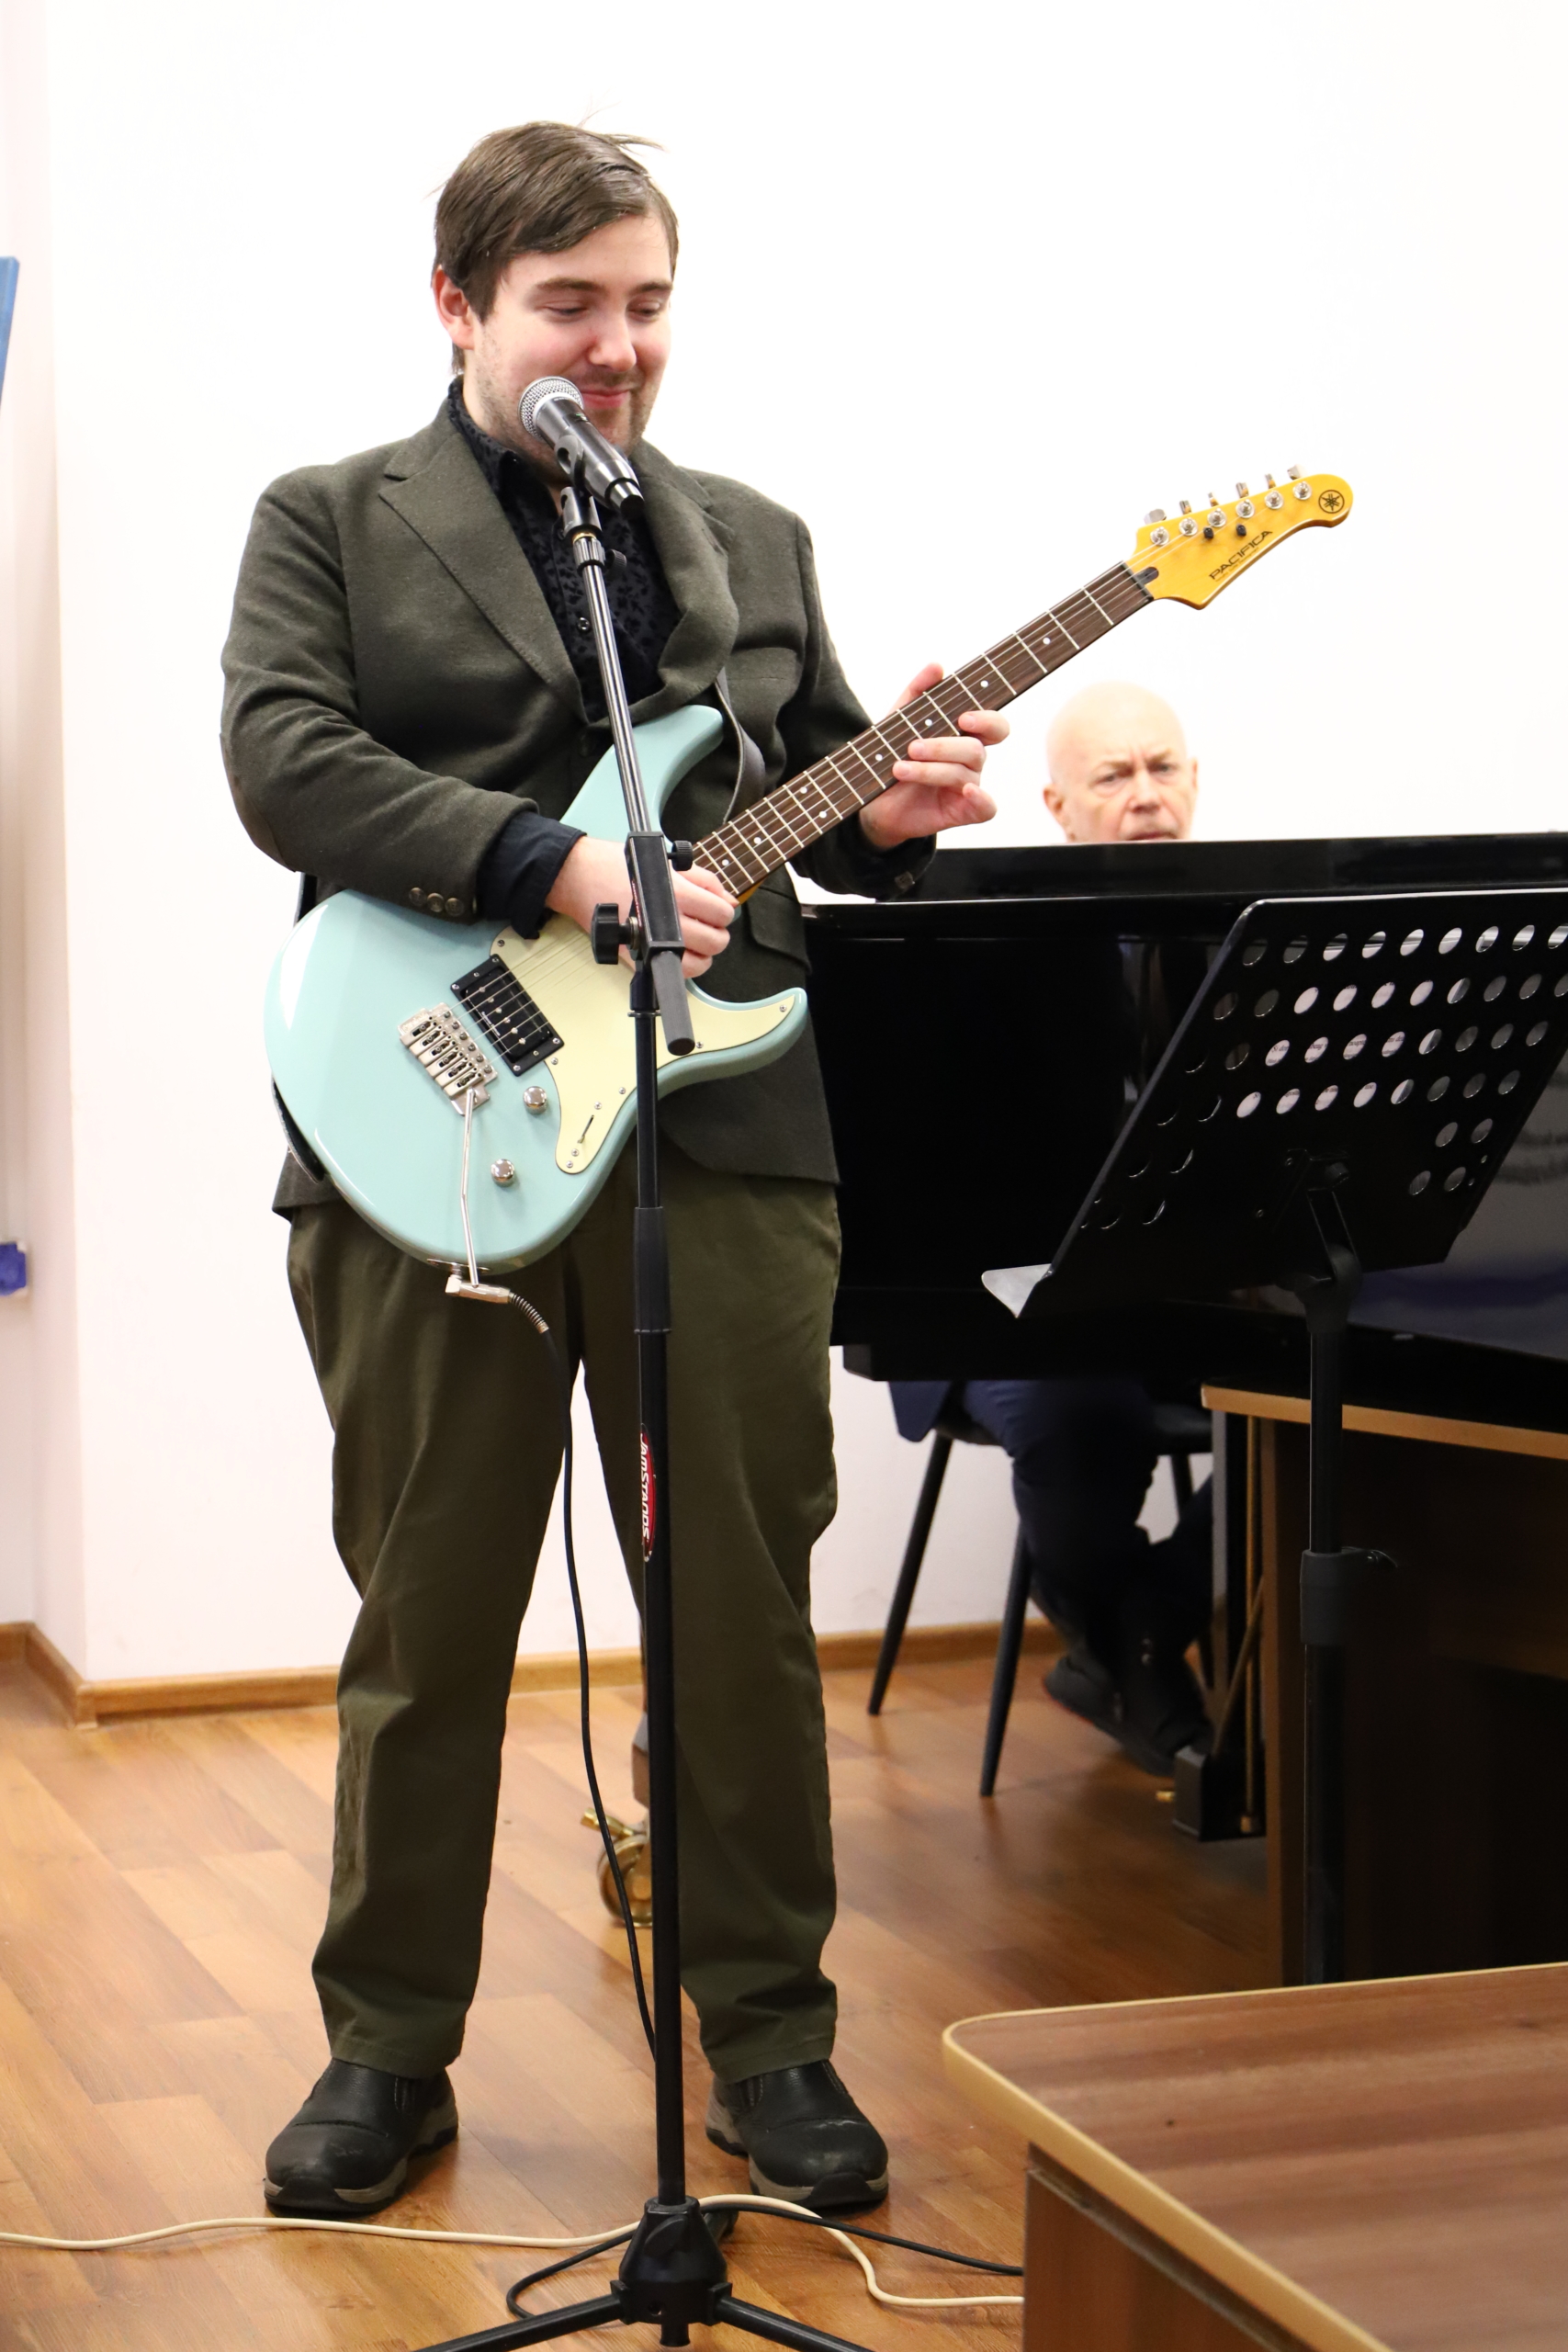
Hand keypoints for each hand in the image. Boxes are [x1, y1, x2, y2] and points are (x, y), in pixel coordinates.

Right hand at [546, 836, 735, 977]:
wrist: (580, 878)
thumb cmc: (618, 865)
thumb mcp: (667, 862)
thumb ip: (705, 881)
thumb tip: (729, 902)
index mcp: (675, 894)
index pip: (721, 914)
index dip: (723, 912)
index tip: (715, 908)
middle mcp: (665, 923)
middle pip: (715, 943)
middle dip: (717, 934)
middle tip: (708, 925)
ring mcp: (650, 944)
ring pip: (698, 966)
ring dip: (703, 955)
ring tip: (694, 940)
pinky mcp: (636, 959)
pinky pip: (672, 974)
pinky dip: (681, 966)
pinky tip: (677, 950)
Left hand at [856, 663, 1007, 852]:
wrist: (873, 802)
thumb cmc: (892, 756)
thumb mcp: (898, 721)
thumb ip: (916, 693)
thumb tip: (937, 665)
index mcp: (963, 735)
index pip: (993, 724)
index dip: (987, 719)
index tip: (963, 718)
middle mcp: (970, 760)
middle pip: (975, 749)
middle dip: (943, 747)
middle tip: (913, 746)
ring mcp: (968, 786)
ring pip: (964, 775)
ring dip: (929, 770)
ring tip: (899, 768)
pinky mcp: (962, 812)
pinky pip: (986, 808)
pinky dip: (980, 799)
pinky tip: (966, 792)